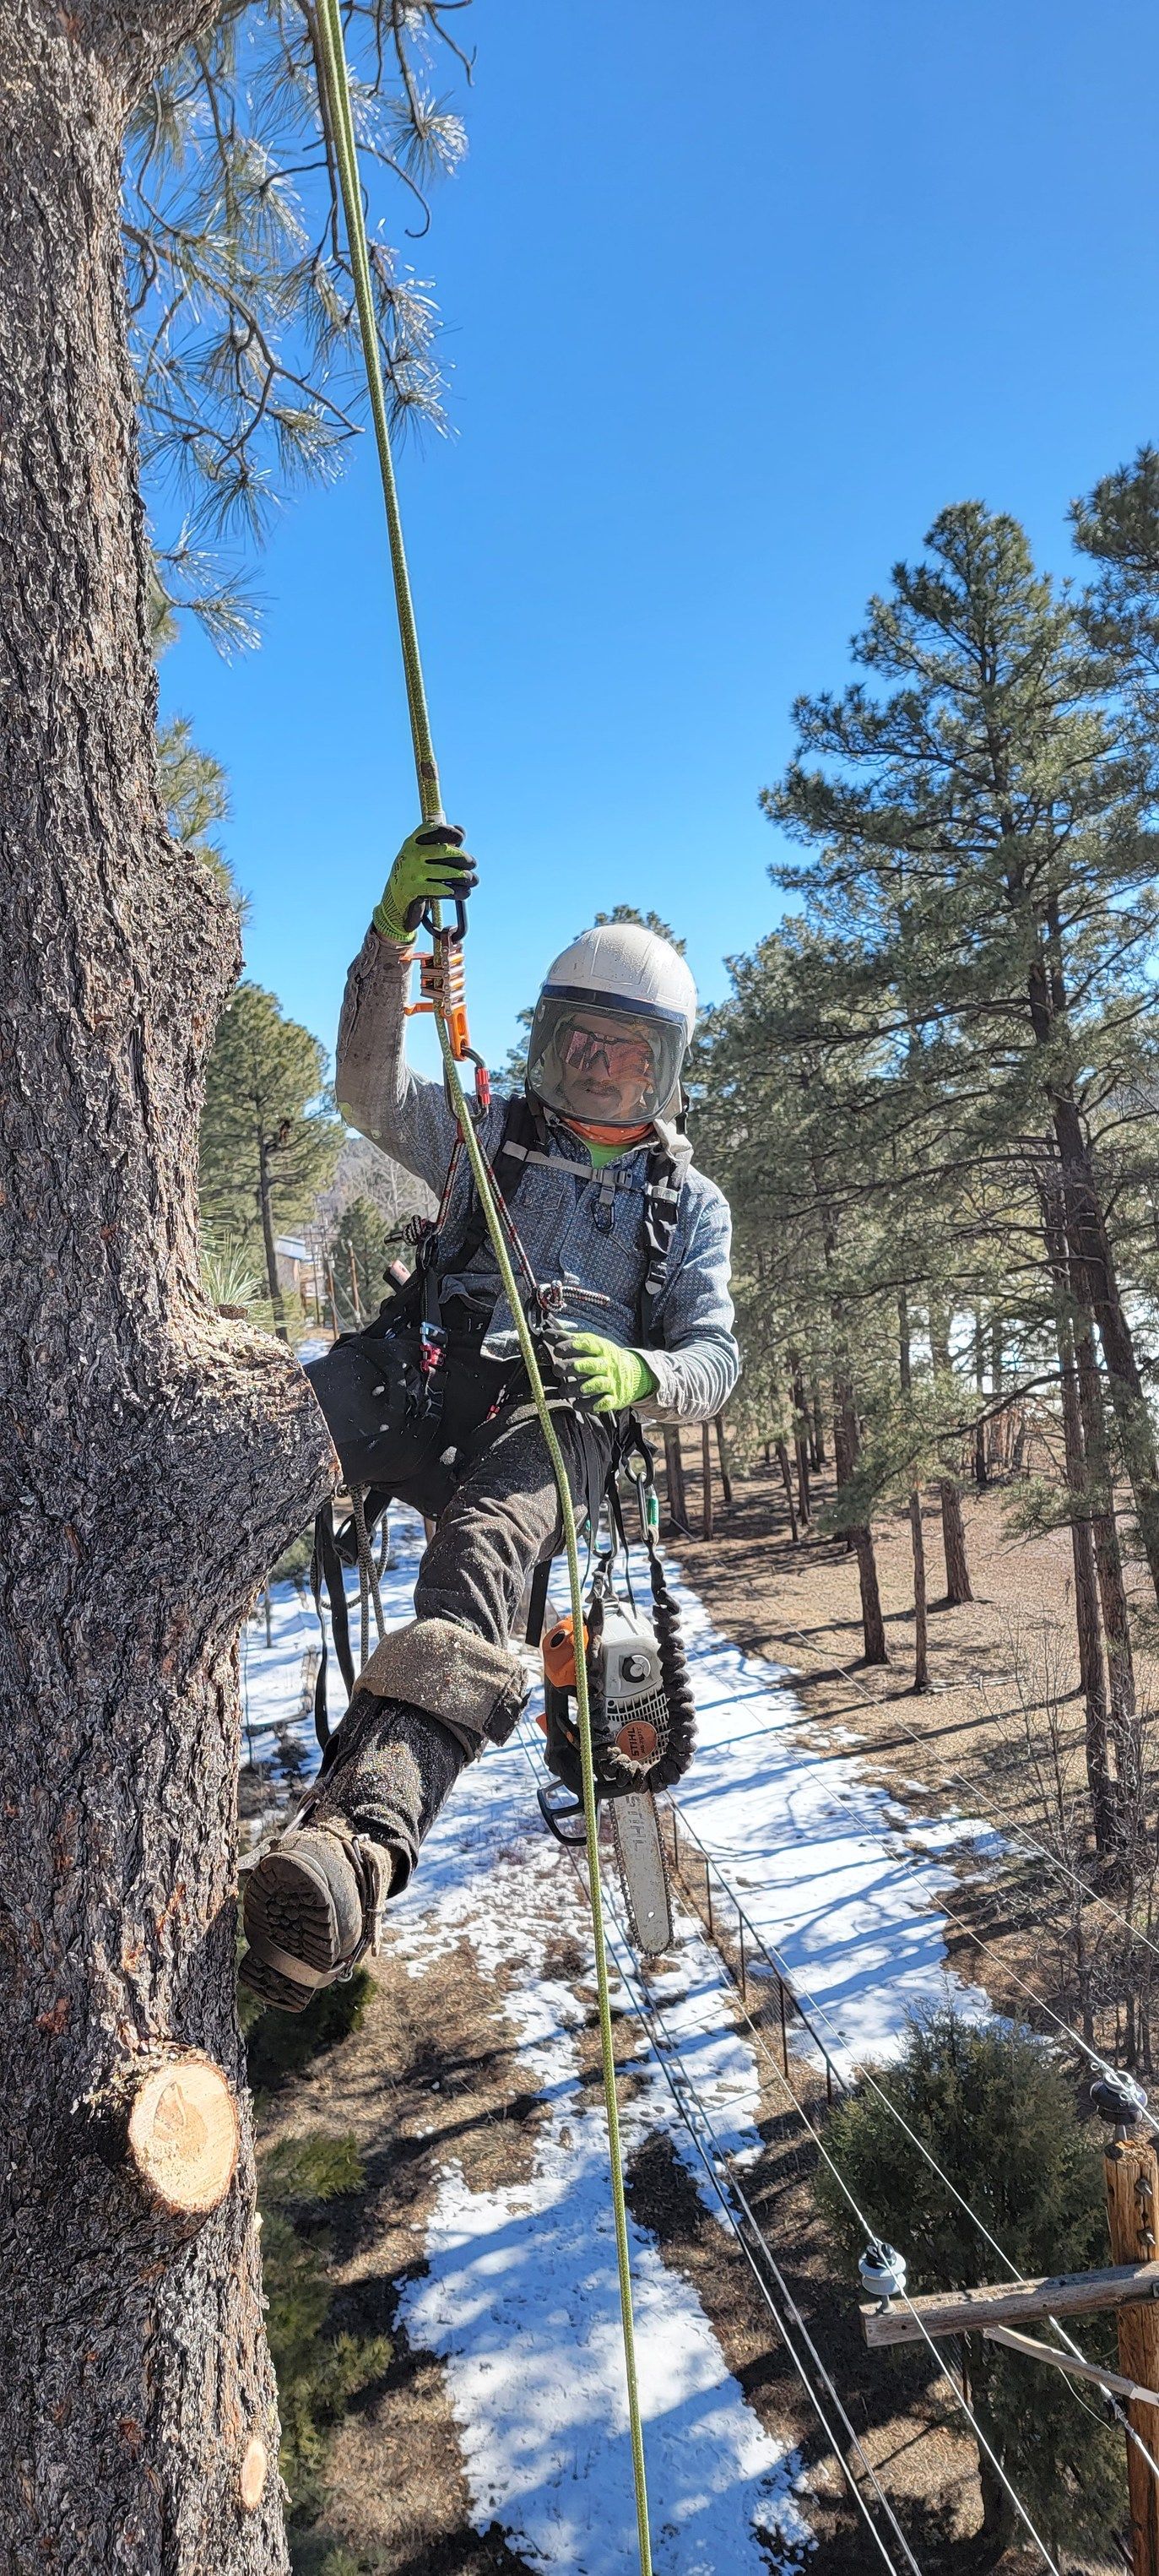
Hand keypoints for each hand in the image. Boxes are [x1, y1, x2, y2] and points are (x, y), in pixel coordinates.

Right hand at [372, 823, 477, 943]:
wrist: (394, 897)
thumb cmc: (416, 871)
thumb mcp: (422, 854)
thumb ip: (440, 841)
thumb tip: (460, 830)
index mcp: (413, 841)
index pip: (431, 830)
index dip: (448, 832)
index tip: (460, 839)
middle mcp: (411, 854)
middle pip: (443, 851)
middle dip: (462, 857)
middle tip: (473, 863)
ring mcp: (411, 872)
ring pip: (444, 871)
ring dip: (463, 876)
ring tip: (472, 879)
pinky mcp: (413, 890)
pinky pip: (438, 889)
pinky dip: (454, 891)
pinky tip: (465, 892)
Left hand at [566, 1331, 657, 1416]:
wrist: (635, 1373)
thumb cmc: (605, 1357)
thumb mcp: (592, 1344)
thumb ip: (569, 1339)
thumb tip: (547, 1334)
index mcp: (602, 1349)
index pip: (587, 1345)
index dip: (572, 1347)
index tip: (557, 1350)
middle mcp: (607, 1365)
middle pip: (590, 1365)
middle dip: (571, 1367)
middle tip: (557, 1369)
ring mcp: (611, 1382)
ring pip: (595, 1385)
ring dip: (577, 1388)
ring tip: (563, 1390)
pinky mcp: (614, 1398)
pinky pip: (602, 1403)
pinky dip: (589, 1405)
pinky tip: (576, 1404)